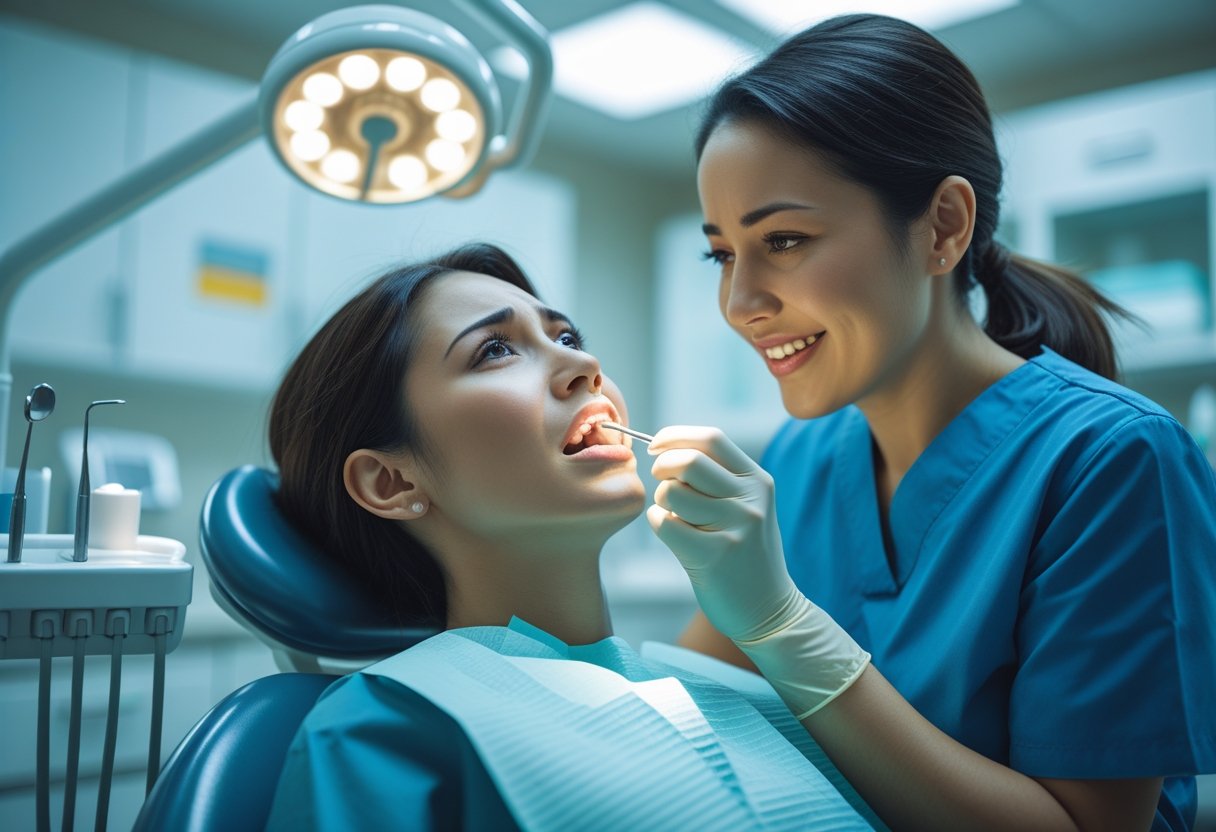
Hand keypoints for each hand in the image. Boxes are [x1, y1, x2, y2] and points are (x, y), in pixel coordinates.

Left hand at [645, 425, 799, 643]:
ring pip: (672, 493)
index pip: (711, 439)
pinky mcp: (715, 556)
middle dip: (662, 467)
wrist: (770, 609)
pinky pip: (665, 525)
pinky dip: (661, 525)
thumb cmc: (745, 552)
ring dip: (662, 502)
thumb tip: (665, 447)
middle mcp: (750, 500)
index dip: (674, 436)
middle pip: (687, 461)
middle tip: (661, 483)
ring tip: (677, 517)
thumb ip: (717, 477)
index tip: (655, 446)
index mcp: (757, 480)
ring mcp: (735, 527)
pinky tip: (676, 537)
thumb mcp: (746, 506)